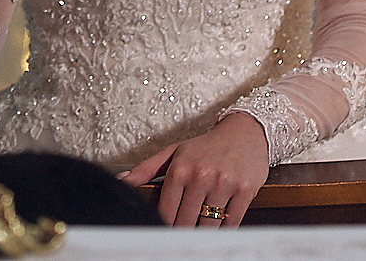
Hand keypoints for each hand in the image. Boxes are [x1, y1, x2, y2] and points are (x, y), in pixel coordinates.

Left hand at [121, 112, 269, 226]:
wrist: (245, 132)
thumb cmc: (206, 146)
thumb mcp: (174, 151)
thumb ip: (146, 168)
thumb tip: (121, 181)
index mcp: (180, 167)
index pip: (166, 210)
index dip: (163, 224)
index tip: (163, 231)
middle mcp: (201, 175)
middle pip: (186, 222)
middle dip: (183, 230)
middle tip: (181, 233)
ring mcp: (223, 184)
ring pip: (208, 227)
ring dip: (203, 233)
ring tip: (199, 228)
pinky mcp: (244, 192)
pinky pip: (231, 224)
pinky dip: (224, 230)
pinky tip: (218, 225)